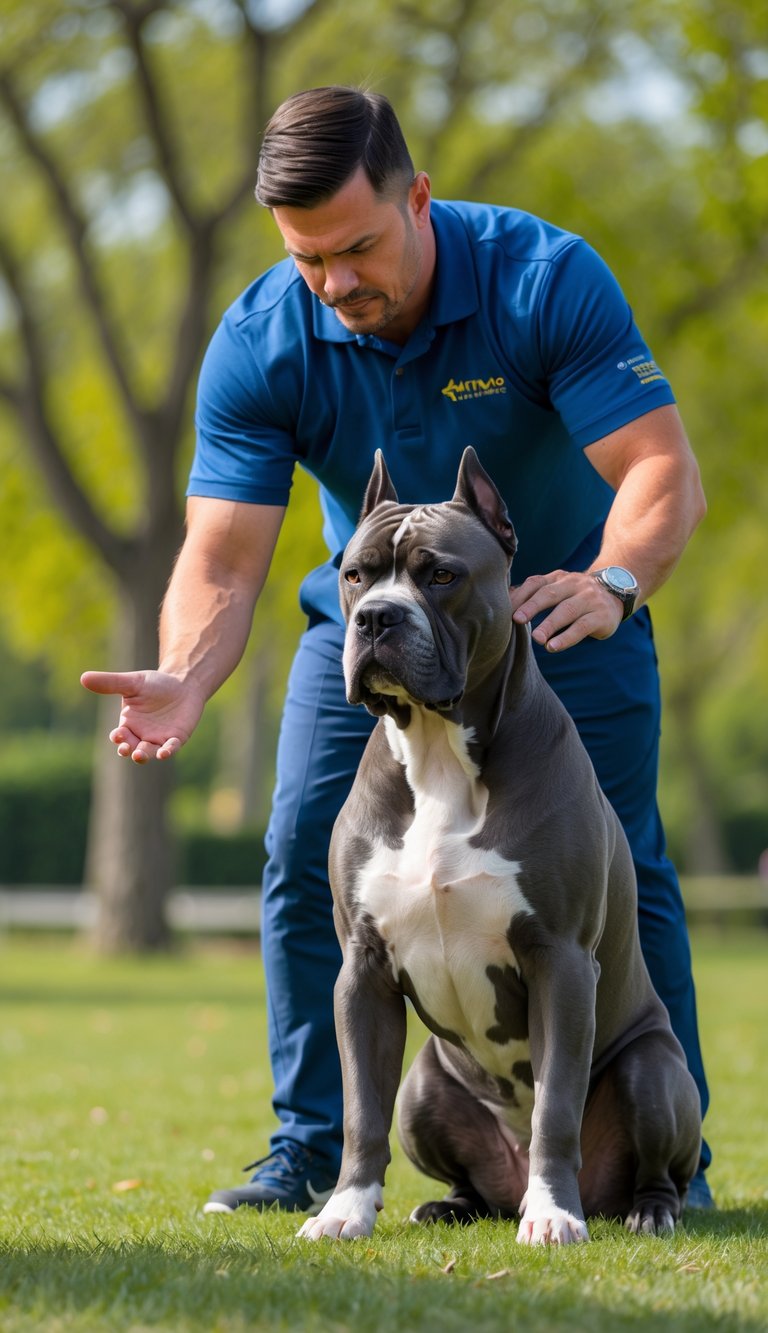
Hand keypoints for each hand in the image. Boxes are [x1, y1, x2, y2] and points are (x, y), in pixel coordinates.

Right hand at [80, 669, 205, 763]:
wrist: (182, 683)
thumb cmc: (155, 684)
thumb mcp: (132, 682)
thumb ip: (110, 683)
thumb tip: (83, 677)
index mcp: (128, 724)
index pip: (119, 736)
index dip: (118, 738)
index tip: (118, 735)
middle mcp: (141, 735)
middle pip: (131, 748)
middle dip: (127, 750)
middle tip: (126, 749)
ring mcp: (158, 738)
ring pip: (148, 752)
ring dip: (143, 755)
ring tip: (139, 755)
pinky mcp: (176, 738)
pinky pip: (170, 748)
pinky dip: (166, 752)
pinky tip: (164, 753)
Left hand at [509, 570, 623, 652]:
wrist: (616, 595)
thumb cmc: (576, 596)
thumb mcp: (558, 589)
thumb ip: (535, 594)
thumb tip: (505, 601)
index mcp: (558, 578)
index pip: (536, 583)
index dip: (520, 596)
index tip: (505, 610)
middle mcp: (574, 584)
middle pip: (550, 593)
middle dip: (532, 606)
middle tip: (517, 620)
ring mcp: (589, 598)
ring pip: (567, 610)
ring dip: (550, 624)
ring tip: (537, 639)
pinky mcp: (601, 615)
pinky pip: (582, 626)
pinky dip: (567, 637)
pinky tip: (554, 646)